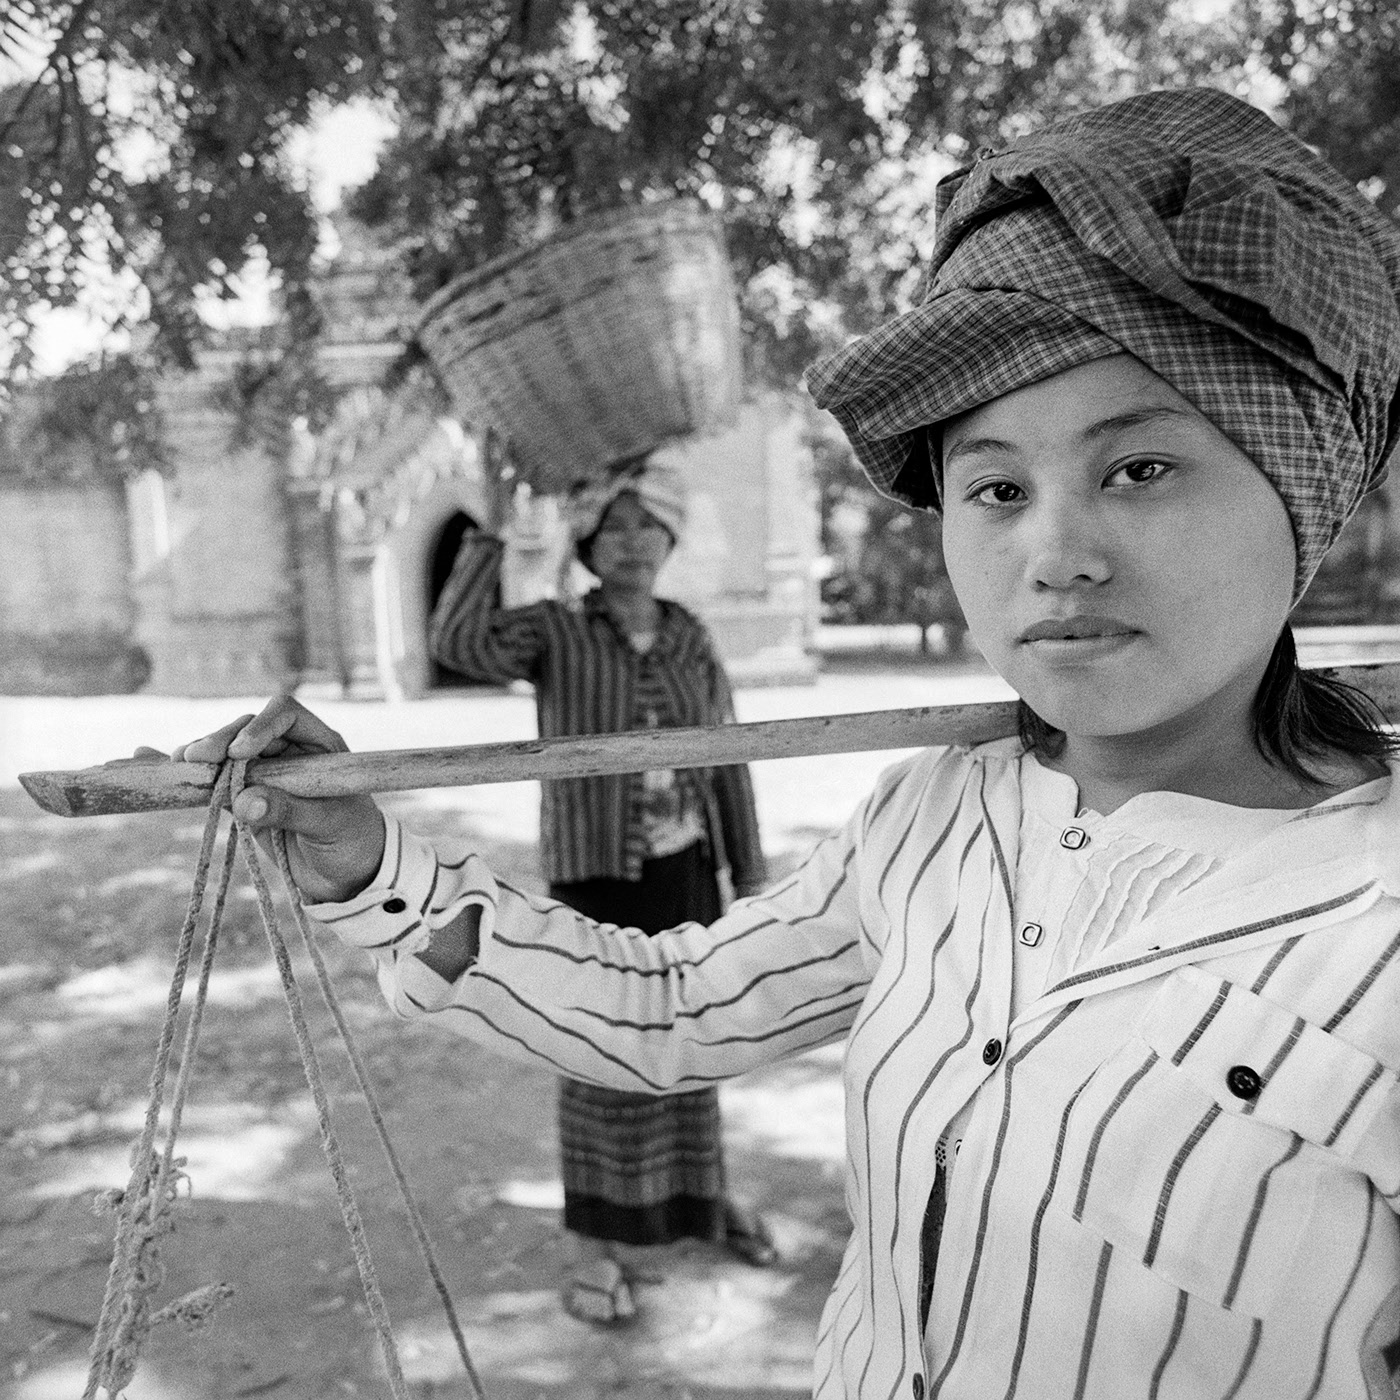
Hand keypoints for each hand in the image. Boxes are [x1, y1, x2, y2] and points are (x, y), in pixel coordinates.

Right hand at [158, 697, 386, 903]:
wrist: (347, 874)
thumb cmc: (351, 841)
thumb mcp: (329, 825)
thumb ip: (290, 810)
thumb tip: (244, 802)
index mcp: (319, 744)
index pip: (286, 714)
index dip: (261, 726)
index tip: (242, 752)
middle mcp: (288, 751)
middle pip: (246, 730)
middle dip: (220, 741)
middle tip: (194, 758)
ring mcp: (261, 773)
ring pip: (223, 755)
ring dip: (198, 758)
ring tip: (174, 766)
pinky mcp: (241, 798)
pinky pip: (209, 782)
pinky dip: (181, 774)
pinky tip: (145, 758)